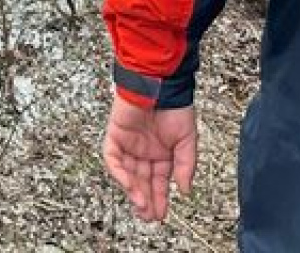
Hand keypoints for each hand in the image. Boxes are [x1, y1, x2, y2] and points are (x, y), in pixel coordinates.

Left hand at [102, 93, 196, 222]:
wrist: (160, 83)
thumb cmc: (175, 106)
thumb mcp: (187, 139)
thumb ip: (185, 165)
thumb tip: (184, 190)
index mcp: (162, 153)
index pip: (158, 182)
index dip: (159, 198)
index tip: (161, 214)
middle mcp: (144, 151)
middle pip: (142, 181)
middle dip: (145, 200)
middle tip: (149, 216)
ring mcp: (128, 144)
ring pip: (127, 174)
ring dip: (133, 190)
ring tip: (142, 205)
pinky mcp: (115, 135)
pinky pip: (112, 158)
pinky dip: (119, 173)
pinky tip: (129, 185)